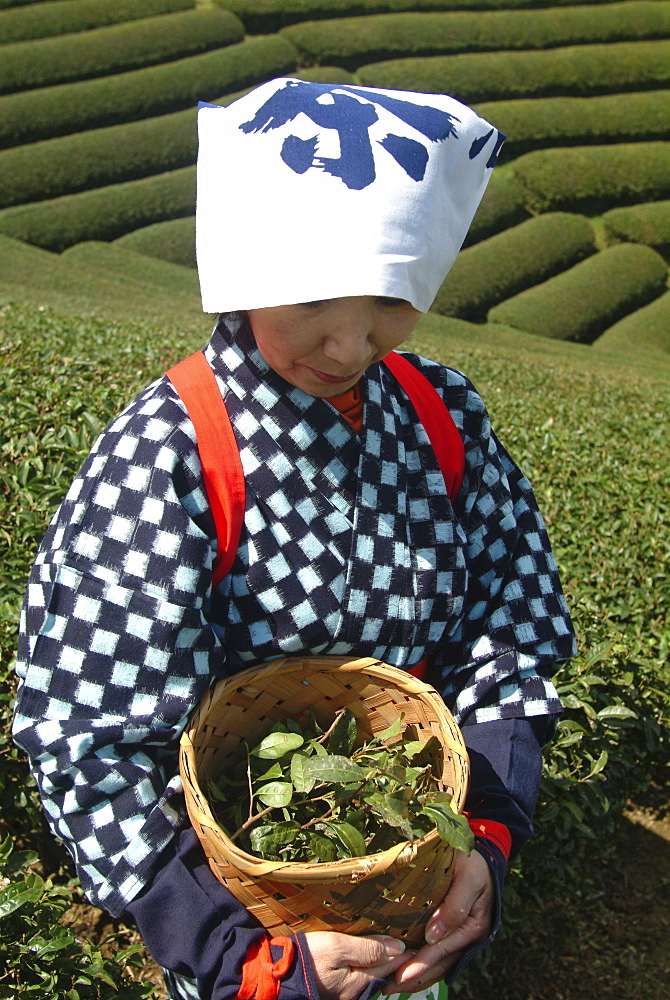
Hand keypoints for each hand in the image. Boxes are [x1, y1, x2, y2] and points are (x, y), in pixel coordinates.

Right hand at [305, 931, 410, 999]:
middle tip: (414, 936)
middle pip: (386, 971)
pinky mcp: (341, 987)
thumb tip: (398, 947)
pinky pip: (364, 974)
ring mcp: (349, 991)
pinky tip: (376, 951)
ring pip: (376, 973)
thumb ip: (368, 948)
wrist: (278, 972)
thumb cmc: (307, 957)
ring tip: (399, 941)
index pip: (392, 964)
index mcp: (359, 982)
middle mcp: (358, 991)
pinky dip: (373, 962)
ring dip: (386, 959)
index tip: (419, 936)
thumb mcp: (337, 947)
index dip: (406, 950)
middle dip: (400, 956)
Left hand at [384, 849, 493, 993]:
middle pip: (440, 964)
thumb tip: (434, 935)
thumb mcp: (467, 878)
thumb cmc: (473, 863)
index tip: (402, 974)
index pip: (443, 950)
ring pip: (439, 965)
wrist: (483, 856)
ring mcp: (461, 937)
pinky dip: (422, 965)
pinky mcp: (453, 934)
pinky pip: (438, 955)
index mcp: (474, 926)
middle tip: (389, 987)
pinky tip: (404, 969)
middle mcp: (468, 938)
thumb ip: (455, 906)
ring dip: (416, 976)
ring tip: (392, 985)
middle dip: (414, 977)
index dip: (422, 963)